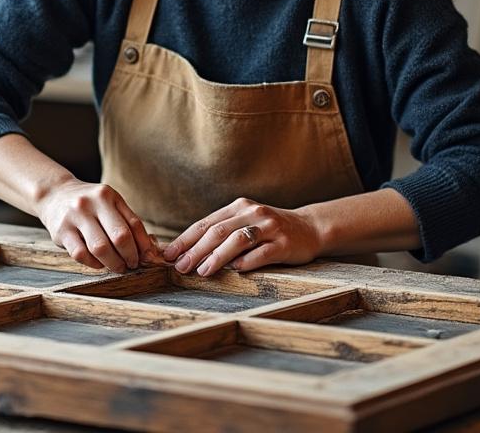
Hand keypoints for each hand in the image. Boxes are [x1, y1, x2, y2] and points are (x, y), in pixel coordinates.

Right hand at [34, 178, 159, 272]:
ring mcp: (74, 217)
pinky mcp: (60, 232)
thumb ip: (129, 223)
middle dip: (130, 256)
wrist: (55, 194)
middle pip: (119, 237)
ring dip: (113, 263)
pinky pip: (81, 255)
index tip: (146, 257)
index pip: (133, 224)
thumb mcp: (110, 203)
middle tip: (132, 264)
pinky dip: (94, 264)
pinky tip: (99, 263)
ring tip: (118, 266)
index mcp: (107, 195)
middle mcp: (90, 203)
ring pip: (100, 249)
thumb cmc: (91, 204)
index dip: (143, 245)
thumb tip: (150, 252)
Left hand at [163, 198, 322, 275]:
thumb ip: (221, 233)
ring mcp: (269, 227)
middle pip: (218, 231)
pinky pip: (262, 253)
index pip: (206, 223)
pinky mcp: (284, 243)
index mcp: (238, 207)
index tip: (168, 255)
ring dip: (218, 256)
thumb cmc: (270, 229)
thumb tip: (186, 253)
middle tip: (181, 267)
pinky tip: (235, 270)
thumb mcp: (245, 223)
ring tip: (202, 271)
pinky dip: (247, 262)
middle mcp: (252, 213)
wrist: (310, 228)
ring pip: (238, 240)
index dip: (185, 239)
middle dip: (196, 250)